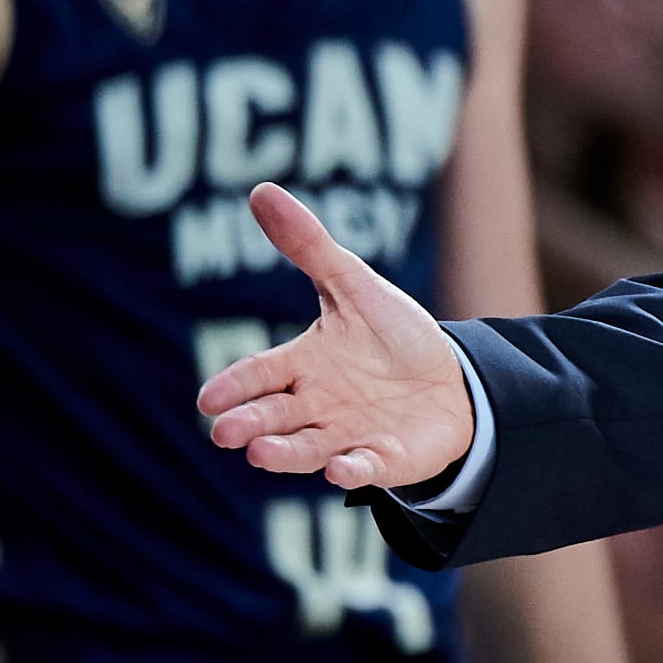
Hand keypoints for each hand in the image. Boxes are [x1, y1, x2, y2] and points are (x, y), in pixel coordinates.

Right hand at [195, 186, 473, 491]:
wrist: (454, 379)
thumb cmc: (393, 336)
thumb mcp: (355, 286)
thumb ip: (310, 248)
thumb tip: (262, 191)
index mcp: (302, 365)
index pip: (259, 374)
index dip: (234, 386)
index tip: (208, 399)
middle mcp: (316, 406)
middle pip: (274, 417)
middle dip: (249, 425)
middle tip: (225, 432)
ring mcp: (348, 435)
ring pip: (308, 448)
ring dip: (286, 454)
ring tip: (260, 455)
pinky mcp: (385, 458)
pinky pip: (365, 467)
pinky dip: (352, 470)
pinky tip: (340, 470)